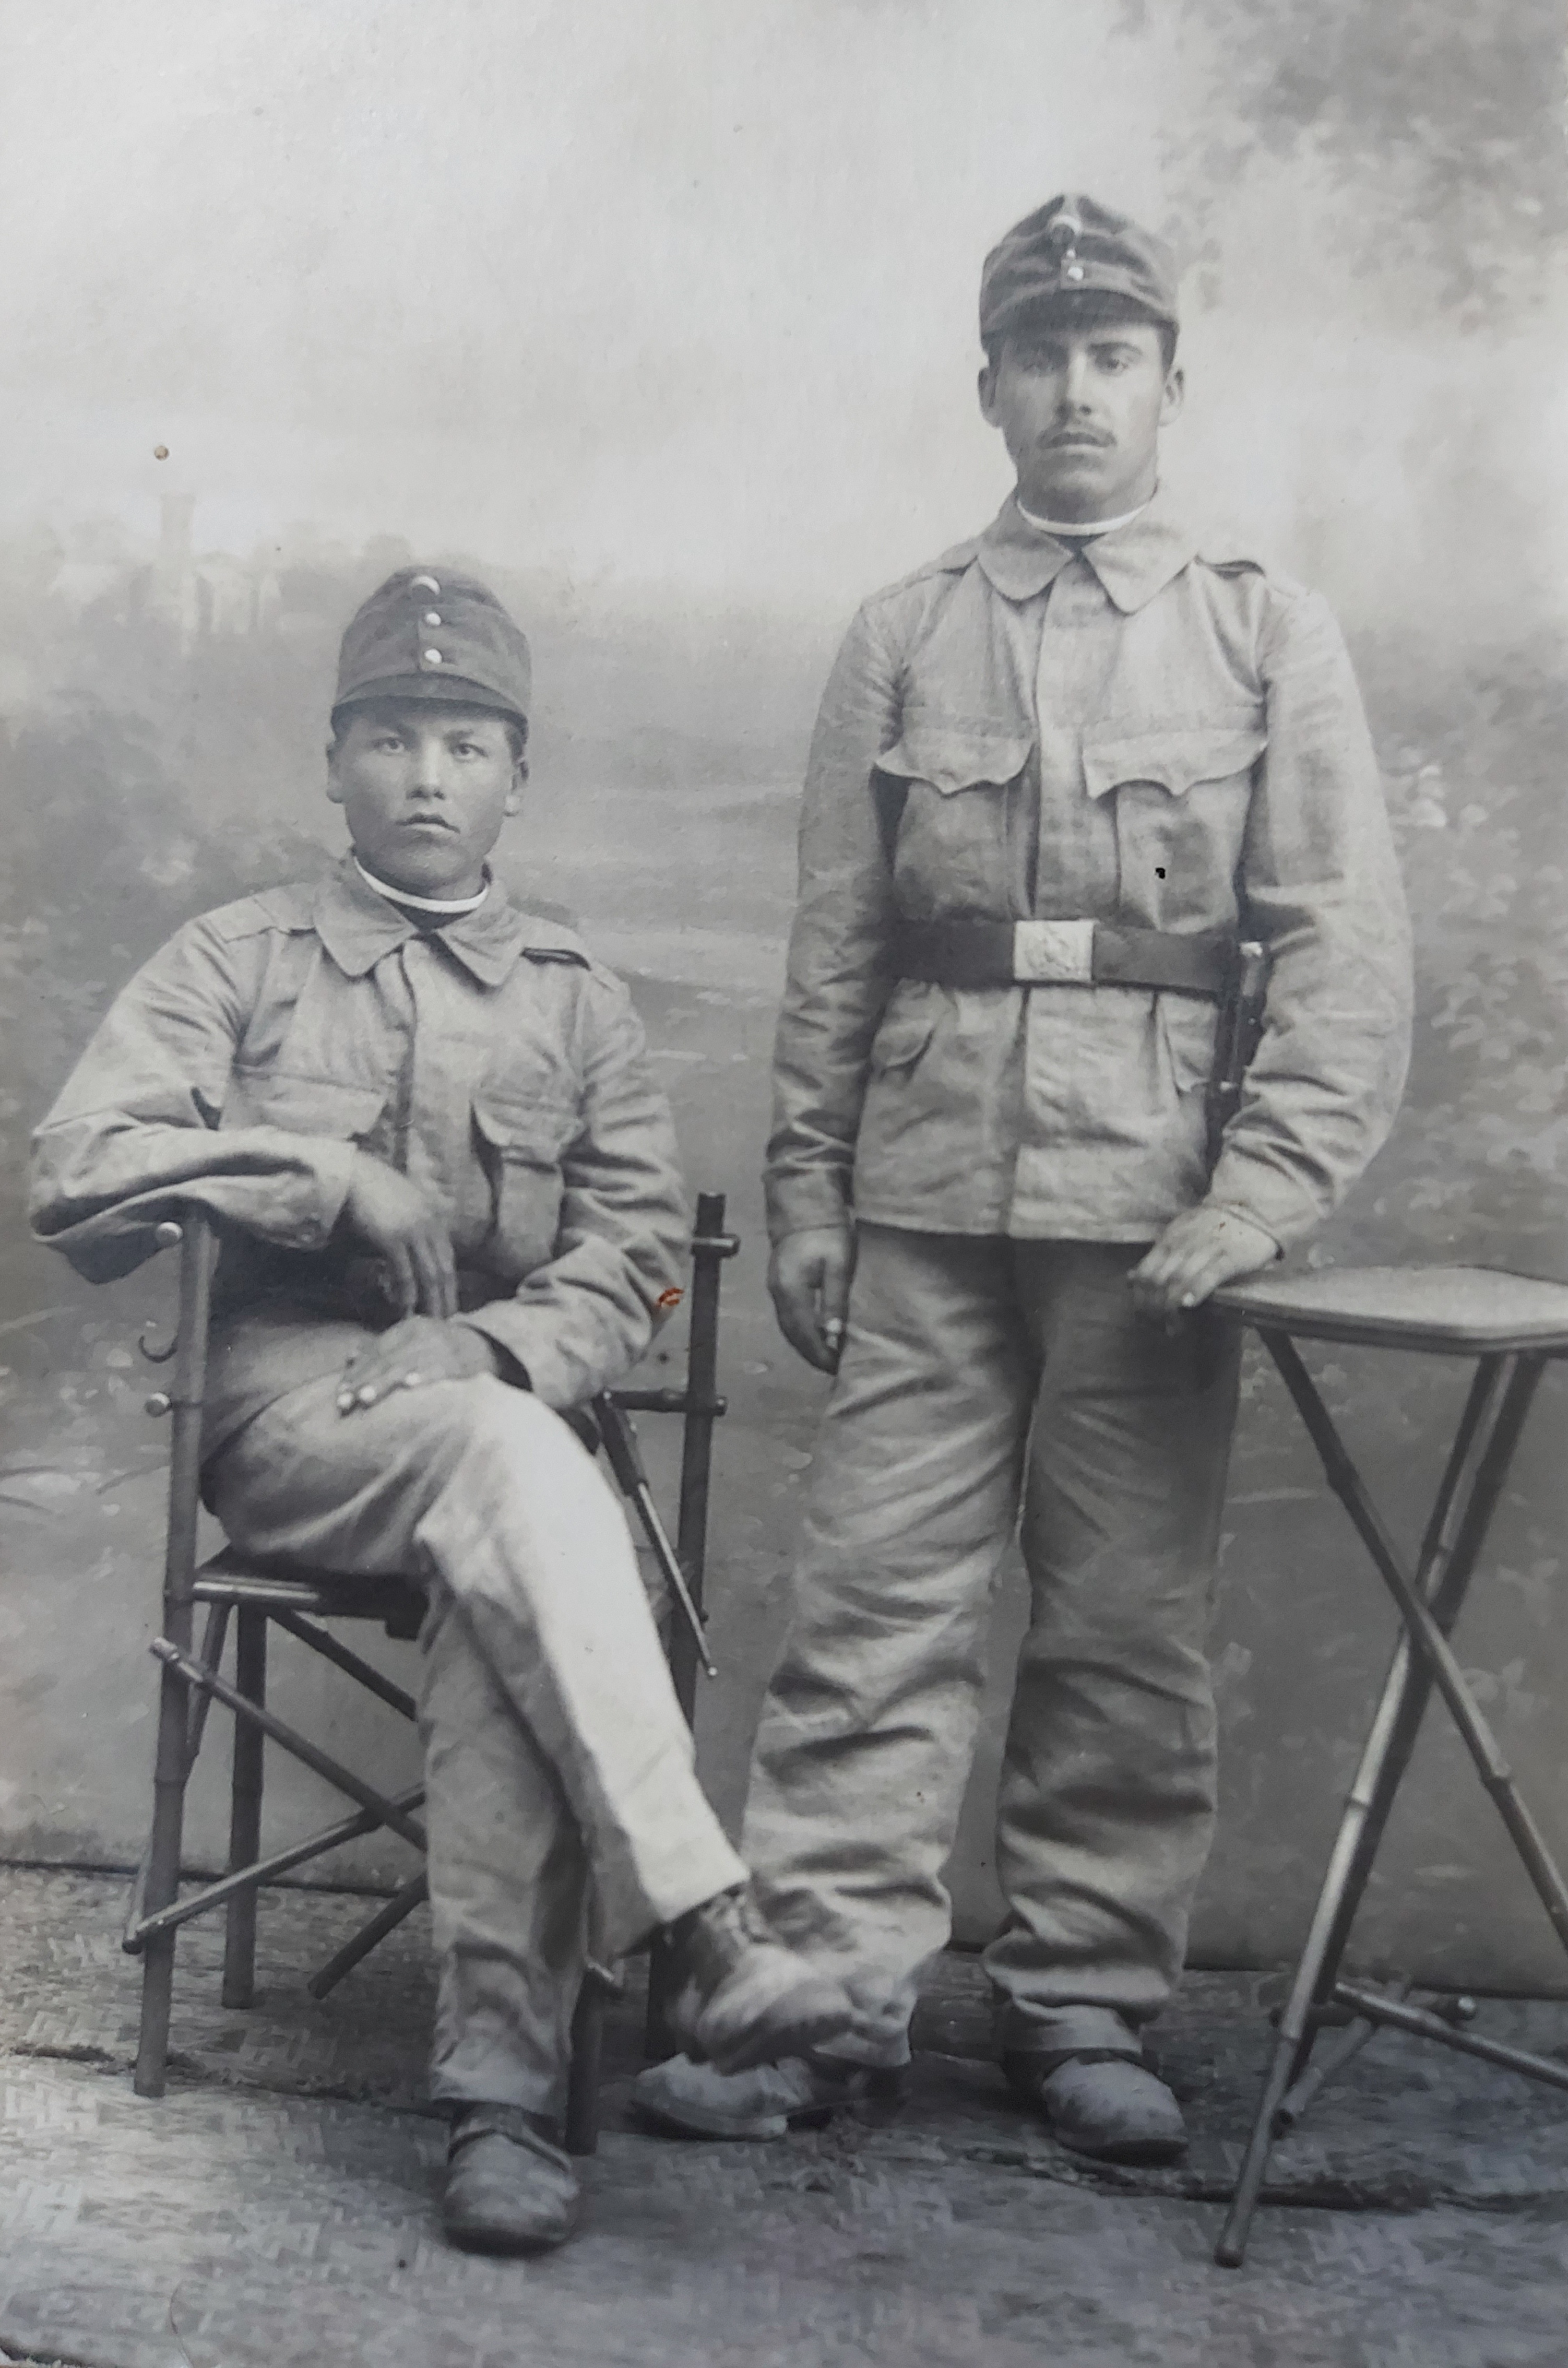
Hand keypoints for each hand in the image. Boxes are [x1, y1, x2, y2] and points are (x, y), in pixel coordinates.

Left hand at [336, 1316, 500, 1414]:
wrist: (487, 1345)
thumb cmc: (441, 1349)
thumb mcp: (412, 1341)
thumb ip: (383, 1348)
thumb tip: (350, 1355)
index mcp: (408, 1328)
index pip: (376, 1352)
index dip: (356, 1373)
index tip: (340, 1395)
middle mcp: (421, 1334)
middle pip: (386, 1360)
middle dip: (364, 1382)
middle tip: (348, 1401)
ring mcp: (440, 1347)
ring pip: (405, 1366)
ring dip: (384, 1383)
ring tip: (366, 1398)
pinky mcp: (458, 1362)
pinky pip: (438, 1371)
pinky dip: (423, 1377)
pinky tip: (410, 1386)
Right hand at [341, 1154, 457, 1318]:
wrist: (352, 1174)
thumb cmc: (373, 1192)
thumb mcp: (404, 1207)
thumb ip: (414, 1229)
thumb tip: (414, 1258)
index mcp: (435, 1218)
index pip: (449, 1259)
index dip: (451, 1285)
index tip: (450, 1306)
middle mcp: (430, 1225)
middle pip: (444, 1270)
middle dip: (446, 1299)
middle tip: (445, 1324)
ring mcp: (412, 1231)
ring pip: (429, 1275)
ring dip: (430, 1302)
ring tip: (429, 1323)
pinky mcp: (392, 1237)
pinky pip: (404, 1272)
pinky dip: (407, 1293)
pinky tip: (406, 1309)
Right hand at [769, 1224, 856, 1372]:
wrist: (804, 1205)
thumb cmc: (827, 1233)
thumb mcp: (838, 1267)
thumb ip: (835, 1302)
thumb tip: (834, 1336)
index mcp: (791, 1291)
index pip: (804, 1333)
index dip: (819, 1353)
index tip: (836, 1367)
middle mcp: (777, 1293)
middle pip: (792, 1334)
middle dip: (811, 1353)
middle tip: (832, 1367)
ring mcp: (775, 1287)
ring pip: (787, 1326)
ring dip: (804, 1343)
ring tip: (826, 1355)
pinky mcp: (778, 1282)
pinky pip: (787, 1315)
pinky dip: (800, 1330)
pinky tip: (815, 1333)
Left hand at [1128, 1206, 1277, 1323]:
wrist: (1252, 1209)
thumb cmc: (1213, 1228)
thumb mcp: (1179, 1236)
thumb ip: (1158, 1257)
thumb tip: (1130, 1278)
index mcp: (1168, 1239)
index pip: (1144, 1273)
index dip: (1141, 1299)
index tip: (1146, 1317)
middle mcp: (1183, 1244)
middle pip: (1158, 1280)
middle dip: (1154, 1308)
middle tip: (1159, 1326)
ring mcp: (1206, 1248)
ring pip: (1178, 1279)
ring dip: (1170, 1307)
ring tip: (1173, 1326)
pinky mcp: (1230, 1256)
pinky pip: (1210, 1274)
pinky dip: (1195, 1290)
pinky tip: (1188, 1305)